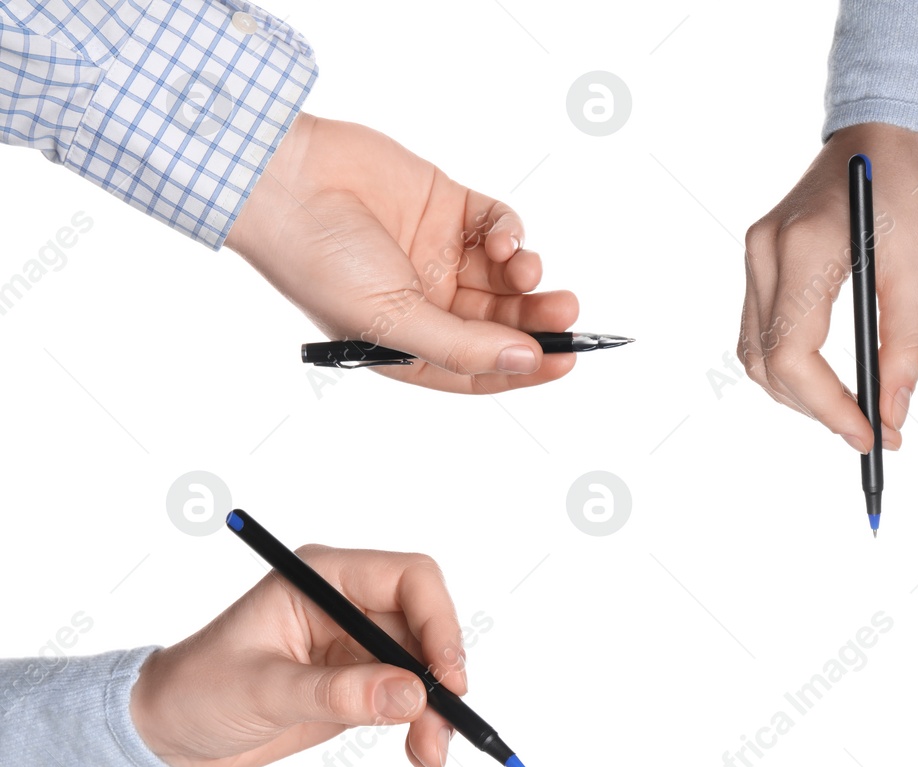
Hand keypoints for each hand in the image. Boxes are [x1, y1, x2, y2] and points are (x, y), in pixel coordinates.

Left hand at [130, 545, 467, 766]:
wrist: (169, 732)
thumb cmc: (196, 691)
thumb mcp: (263, 691)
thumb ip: (338, 692)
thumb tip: (412, 695)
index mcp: (320, 580)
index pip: (408, 579)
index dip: (439, 621)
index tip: (446, 674)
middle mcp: (347, 606)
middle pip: (427, 628)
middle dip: (442, 678)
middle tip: (444, 726)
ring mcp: (357, 648)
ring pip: (425, 669)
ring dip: (438, 710)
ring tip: (428, 753)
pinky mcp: (361, 686)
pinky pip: (412, 700)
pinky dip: (424, 725)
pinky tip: (418, 752)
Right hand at [226, 114, 579, 393]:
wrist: (280, 178)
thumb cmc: (318, 261)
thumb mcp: (392, 321)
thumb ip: (462, 347)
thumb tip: (524, 362)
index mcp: (408, 344)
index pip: (482, 368)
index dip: (527, 366)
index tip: (568, 358)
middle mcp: (427, 302)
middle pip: (502, 322)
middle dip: (536, 319)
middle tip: (567, 312)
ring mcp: (436, 253)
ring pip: (504, 277)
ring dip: (525, 277)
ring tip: (526, 272)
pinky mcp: (445, 206)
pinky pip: (495, 226)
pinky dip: (508, 234)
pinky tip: (500, 240)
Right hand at [741, 123, 917, 451]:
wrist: (879, 130)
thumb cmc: (904, 185)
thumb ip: (906, 346)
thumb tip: (895, 413)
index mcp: (804, 247)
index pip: (794, 353)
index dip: (829, 406)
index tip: (870, 434)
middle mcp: (766, 252)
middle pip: (768, 365)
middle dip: (817, 409)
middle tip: (871, 430)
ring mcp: (754, 255)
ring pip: (756, 357)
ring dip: (799, 395)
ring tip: (851, 409)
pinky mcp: (759, 260)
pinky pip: (759, 334)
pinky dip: (790, 368)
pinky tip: (827, 379)